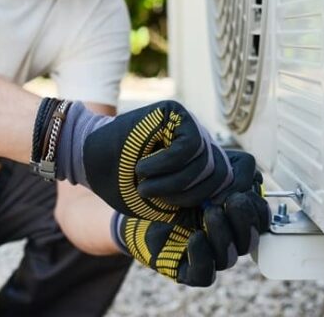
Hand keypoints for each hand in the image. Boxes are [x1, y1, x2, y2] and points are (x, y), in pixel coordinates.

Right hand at [82, 100, 232, 221]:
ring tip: (145, 187)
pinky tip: (142, 169)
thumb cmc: (124, 185)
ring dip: (173, 183)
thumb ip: (194, 203)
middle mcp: (201, 141)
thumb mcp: (164, 204)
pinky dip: (164, 165)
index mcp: (202, 163)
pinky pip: (188, 146)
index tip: (209, 210)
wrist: (88, 160)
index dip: (230, 194)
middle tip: (159, 200)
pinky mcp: (175, 111)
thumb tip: (227, 204)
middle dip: (190, 196)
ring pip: (205, 162)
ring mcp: (189, 124)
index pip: (235, 178)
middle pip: (221, 174)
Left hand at [112, 164, 269, 286]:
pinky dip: (204, 257)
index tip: (244, 190)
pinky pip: (205, 275)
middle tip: (233, 200)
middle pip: (249, 240)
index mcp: (233, 217)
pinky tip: (196, 237)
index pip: (260, 220)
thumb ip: (230, 170)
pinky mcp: (188, 271)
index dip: (257, 208)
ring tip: (210, 211)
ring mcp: (208, 257)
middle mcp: (225, 240)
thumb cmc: (172, 185)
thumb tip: (252, 180)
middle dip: (245, 220)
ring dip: (223, 234)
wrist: (135, 203)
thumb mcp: (203, 172)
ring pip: (229, 258)